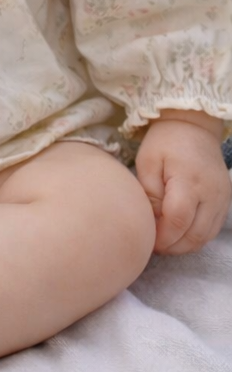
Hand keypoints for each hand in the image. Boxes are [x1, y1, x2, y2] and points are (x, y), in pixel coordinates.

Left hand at [136, 111, 230, 254]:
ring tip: (165, 241)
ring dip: (184, 245)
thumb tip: (153, 221)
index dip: (162, 237)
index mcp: (189, 181)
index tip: (148, 240)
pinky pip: (212, 229)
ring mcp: (222, 199)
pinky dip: (195, 237)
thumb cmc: (166, 141)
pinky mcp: (225, 201)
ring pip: (205, 237)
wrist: (194, 125)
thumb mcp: (148, 162)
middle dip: (172, 246)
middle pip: (195, 235)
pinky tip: (179, 234)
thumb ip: (150, 194)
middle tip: (154, 246)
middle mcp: (211, 194)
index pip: (178, 221)